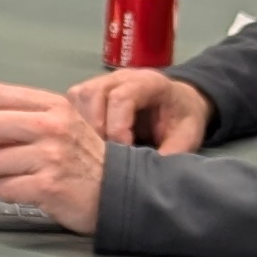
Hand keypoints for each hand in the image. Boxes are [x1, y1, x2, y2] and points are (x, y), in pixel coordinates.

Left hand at [0, 82, 111, 233]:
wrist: (118, 191)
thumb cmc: (84, 160)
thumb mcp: (61, 124)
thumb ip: (23, 118)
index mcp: (53, 106)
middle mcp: (51, 126)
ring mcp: (50, 156)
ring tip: (20, 174)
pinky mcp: (47, 186)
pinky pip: (2, 189)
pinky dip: (8, 193)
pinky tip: (27, 190)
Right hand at [72, 67, 212, 152]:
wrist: (178, 105)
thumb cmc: (181, 122)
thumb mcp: (186, 139)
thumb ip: (169, 155)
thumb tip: (147, 178)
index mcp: (149, 83)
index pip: (122, 97)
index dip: (117, 127)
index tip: (124, 151)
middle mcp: (123, 77)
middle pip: (94, 94)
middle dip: (95, 129)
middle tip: (103, 155)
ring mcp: (103, 81)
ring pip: (78, 97)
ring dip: (80, 127)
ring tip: (92, 150)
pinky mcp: (90, 92)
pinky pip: (71, 103)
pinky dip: (74, 124)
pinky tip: (84, 143)